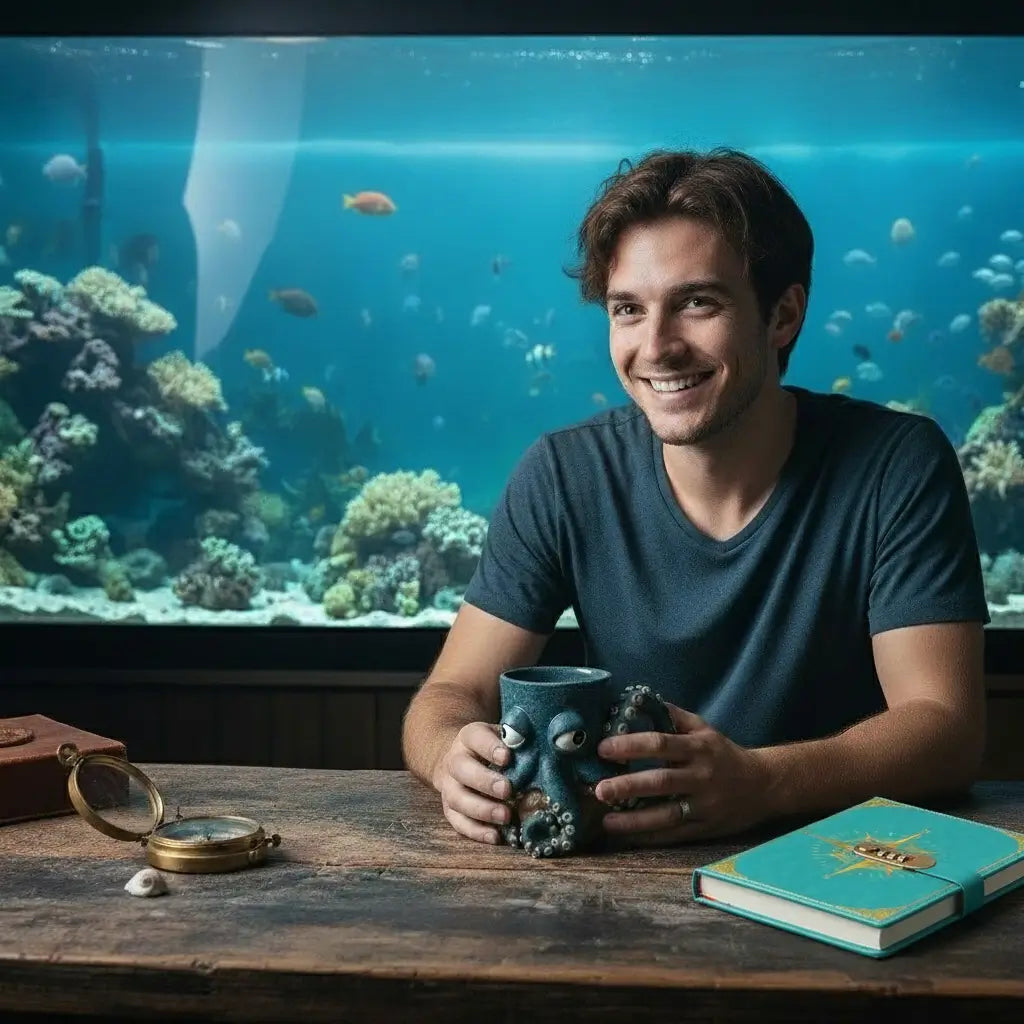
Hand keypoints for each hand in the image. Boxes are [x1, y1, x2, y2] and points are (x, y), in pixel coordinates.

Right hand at [432, 722, 512, 844]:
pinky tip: (495, 836)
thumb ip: (516, 738)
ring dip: (482, 810)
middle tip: (507, 790)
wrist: (459, 758)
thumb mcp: (502, 735)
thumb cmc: (492, 748)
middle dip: (484, 781)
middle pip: (461, 769)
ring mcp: (448, 786)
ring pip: (457, 799)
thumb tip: (537, 746)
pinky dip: (475, 831)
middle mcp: (454, 760)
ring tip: (506, 816)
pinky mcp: (449, 809)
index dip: (490, 747)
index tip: (507, 757)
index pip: (475, 737)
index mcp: (468, 737)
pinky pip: (457, 822)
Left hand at [592, 704, 771, 844]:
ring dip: (634, 820)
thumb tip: (639, 700)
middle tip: (598, 790)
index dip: (631, 745)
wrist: (763, 785)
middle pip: (660, 782)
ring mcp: (704, 806)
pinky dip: (650, 837)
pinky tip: (627, 837)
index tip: (603, 749)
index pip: (661, 743)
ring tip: (606, 821)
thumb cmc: (723, 754)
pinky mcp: (706, 829)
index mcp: (698, 748)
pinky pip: (675, 835)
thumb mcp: (703, 728)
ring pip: (666, 815)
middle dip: (627, 786)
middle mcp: (701, 777)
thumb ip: (673, 716)